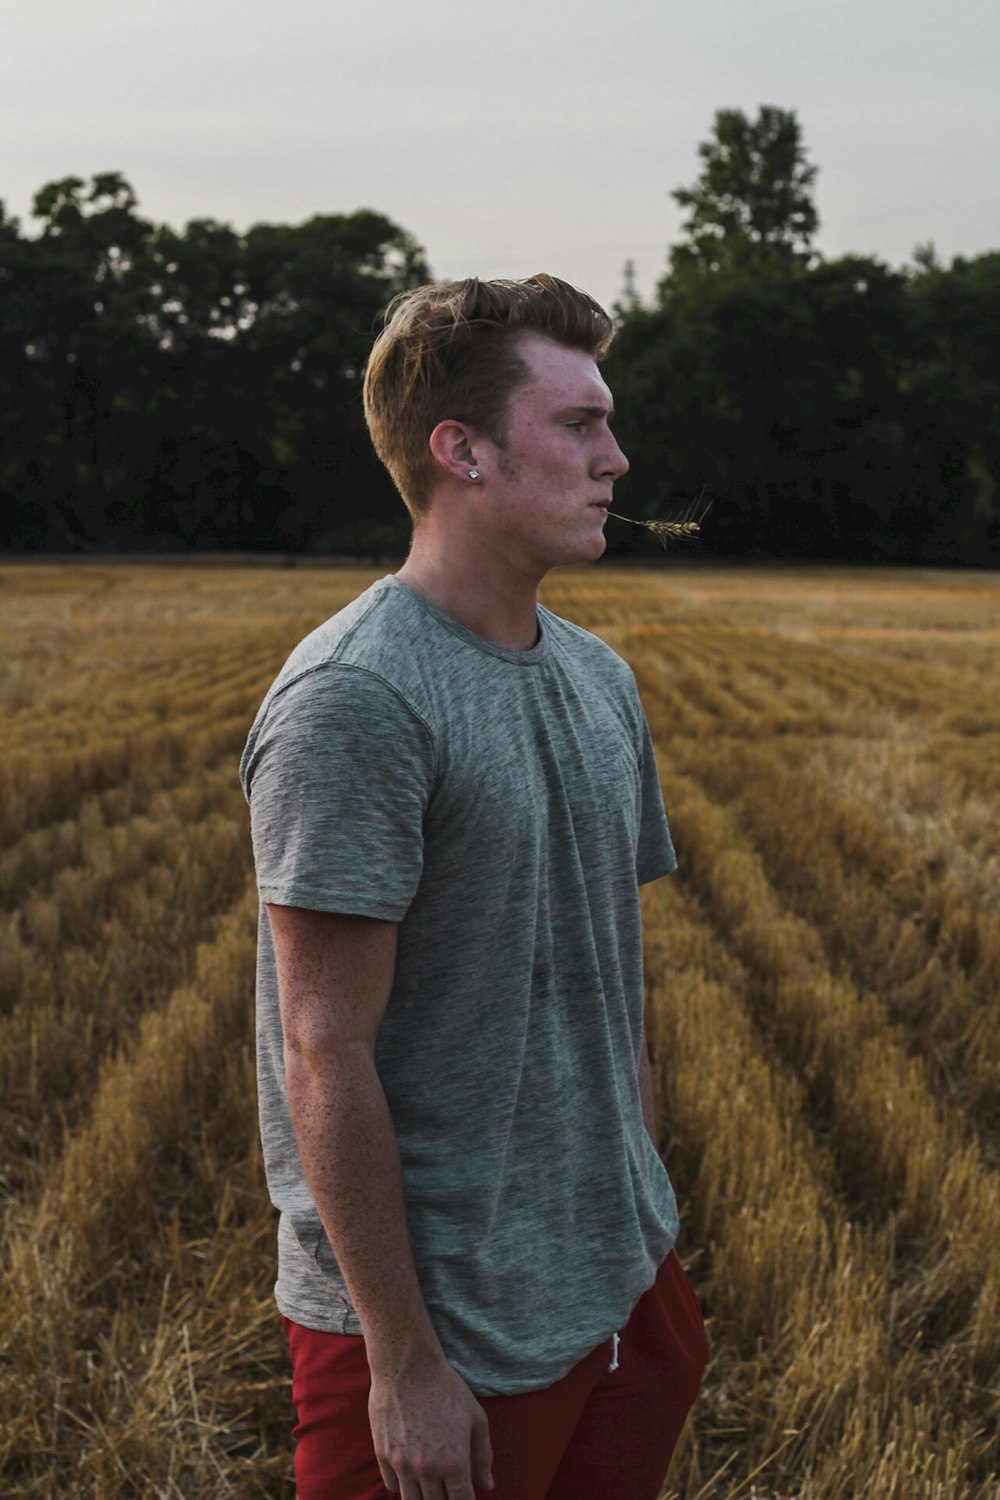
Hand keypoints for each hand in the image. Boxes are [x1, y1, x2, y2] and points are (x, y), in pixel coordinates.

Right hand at [369, 1356, 493, 1498]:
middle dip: (445, 1499)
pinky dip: (402, 1485)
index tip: (464, 1495)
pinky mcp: (383, 1455)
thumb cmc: (446, 1388)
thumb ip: (483, 1456)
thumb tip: (488, 1485)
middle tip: (448, 1486)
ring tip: (430, 1484)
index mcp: (455, 1462)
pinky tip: (410, 1471)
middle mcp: (428, 1469)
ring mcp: (402, 1464)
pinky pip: (392, 1486)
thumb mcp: (475, 1418)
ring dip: (423, 1497)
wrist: (407, 1366)